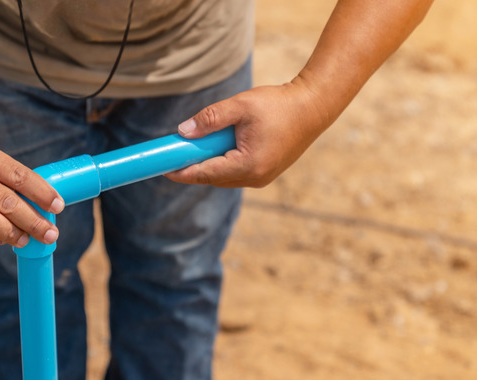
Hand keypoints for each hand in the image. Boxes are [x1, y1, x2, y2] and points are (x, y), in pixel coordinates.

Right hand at [0, 114, 63, 246]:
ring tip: (28, 239)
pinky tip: (3, 239)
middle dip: (33, 221)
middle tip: (50, 234)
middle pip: (7, 203)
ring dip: (12, 234)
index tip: (58, 206)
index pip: (18, 176)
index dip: (42, 193)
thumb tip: (31, 194)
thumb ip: (0, 167)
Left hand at [167, 78, 330, 187]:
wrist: (312, 107)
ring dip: (209, 166)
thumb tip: (183, 132)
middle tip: (174, 154)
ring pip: (225, 178)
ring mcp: (262, 178)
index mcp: (248, 164)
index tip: (163, 168)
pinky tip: (218, 148)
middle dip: (194, 168)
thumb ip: (210, 118)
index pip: (206, 173)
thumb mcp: (240, 106)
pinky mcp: (267, 173)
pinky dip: (224, 164)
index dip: (182, 172)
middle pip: (213, 179)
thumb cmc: (277, 105)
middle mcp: (255, 177)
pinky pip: (237, 173)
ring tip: (195, 149)